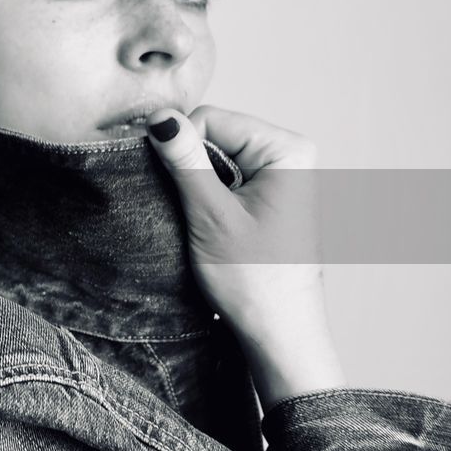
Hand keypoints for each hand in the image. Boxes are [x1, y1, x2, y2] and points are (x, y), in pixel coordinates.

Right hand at [145, 105, 345, 407]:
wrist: (278, 332)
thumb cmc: (254, 279)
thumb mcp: (210, 214)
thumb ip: (185, 161)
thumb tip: (159, 118)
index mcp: (287, 150)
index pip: (212, 119)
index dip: (180, 145)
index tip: (166, 182)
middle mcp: (290, 155)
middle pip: (215, 135)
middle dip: (190, 165)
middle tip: (184, 207)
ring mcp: (282, 176)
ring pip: (217, 158)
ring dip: (196, 183)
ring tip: (197, 220)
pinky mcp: (270, 196)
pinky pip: (227, 177)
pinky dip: (207, 195)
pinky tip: (205, 224)